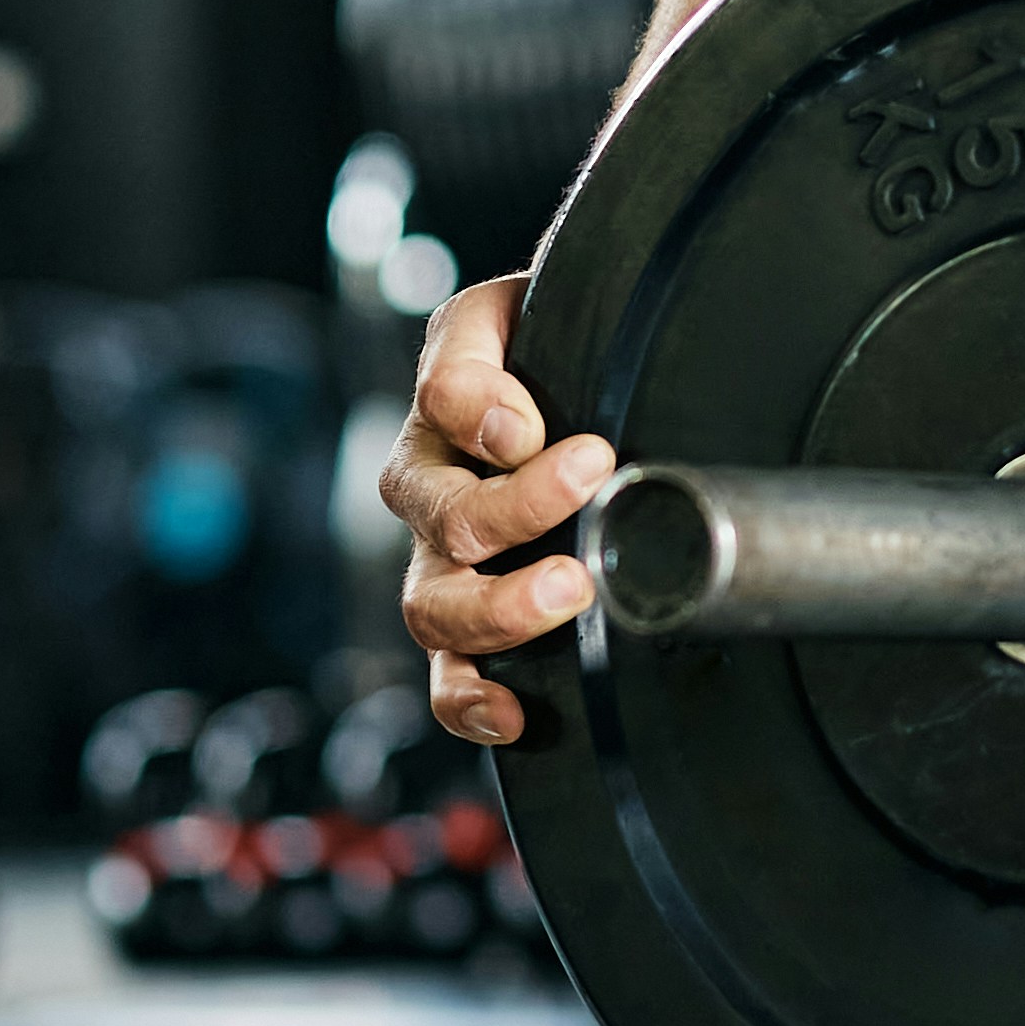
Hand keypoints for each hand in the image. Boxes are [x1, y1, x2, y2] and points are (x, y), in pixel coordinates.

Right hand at [376, 268, 612, 746]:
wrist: (580, 384)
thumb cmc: (556, 349)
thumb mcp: (520, 311)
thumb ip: (489, 351)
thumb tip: (511, 427)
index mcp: (447, 399)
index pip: (446, 398)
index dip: (492, 413)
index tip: (574, 429)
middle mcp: (433, 485)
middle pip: (442, 514)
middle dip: (515, 510)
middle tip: (592, 486)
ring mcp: (444, 563)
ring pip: (434, 605)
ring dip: (499, 607)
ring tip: (570, 591)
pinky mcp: (470, 627)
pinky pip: (445, 678)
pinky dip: (470, 702)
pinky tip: (515, 714)